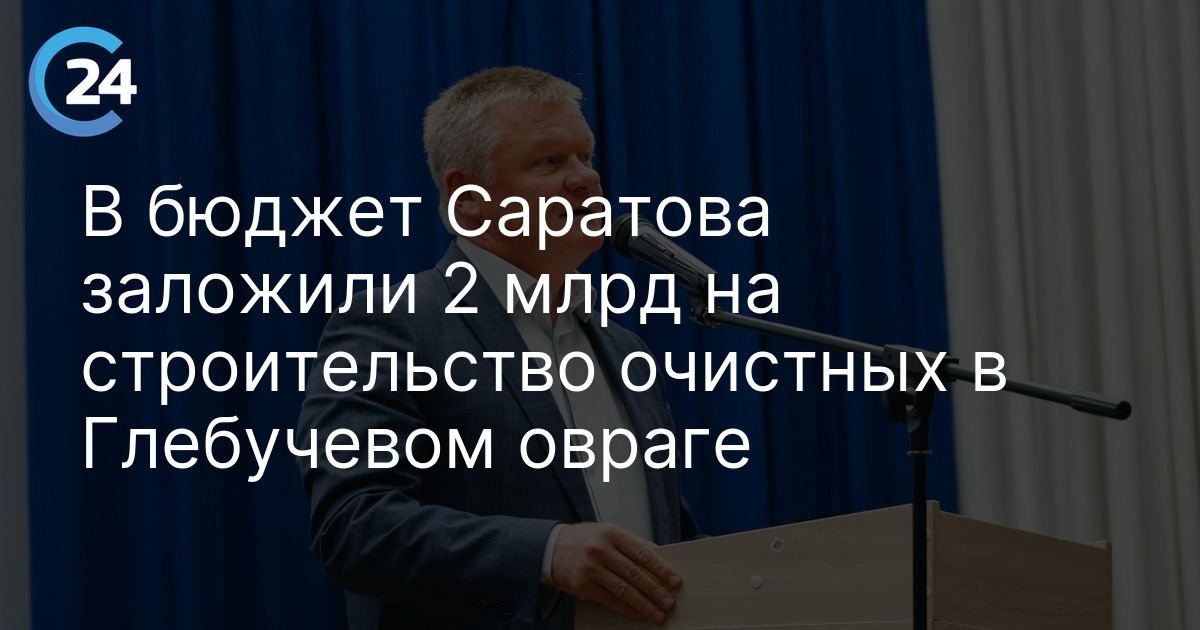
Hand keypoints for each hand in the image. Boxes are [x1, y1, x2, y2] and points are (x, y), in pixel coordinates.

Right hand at [550, 523, 681, 622]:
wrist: (551, 547)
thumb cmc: (585, 540)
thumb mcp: (608, 533)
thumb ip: (632, 544)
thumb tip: (660, 558)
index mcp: (612, 533)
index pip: (643, 552)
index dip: (661, 568)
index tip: (674, 580)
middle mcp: (601, 550)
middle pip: (635, 573)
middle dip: (655, 590)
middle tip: (669, 602)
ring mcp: (591, 568)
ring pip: (624, 590)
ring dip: (644, 604)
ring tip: (658, 613)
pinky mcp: (583, 585)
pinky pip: (610, 600)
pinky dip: (626, 608)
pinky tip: (638, 613)